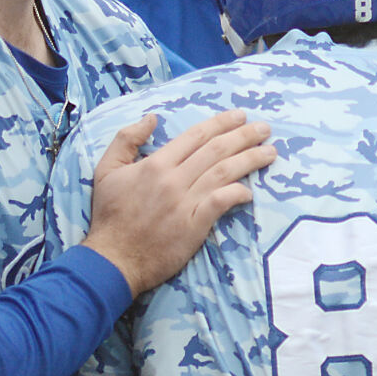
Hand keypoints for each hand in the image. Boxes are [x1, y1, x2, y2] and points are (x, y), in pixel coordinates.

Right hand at [81, 110, 274, 294]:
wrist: (113, 259)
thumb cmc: (110, 216)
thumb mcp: (106, 170)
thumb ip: (126, 139)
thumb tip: (151, 118)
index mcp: (156, 164)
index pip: (195, 135)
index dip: (221, 123)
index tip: (240, 116)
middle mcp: (173, 179)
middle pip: (216, 150)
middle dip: (244, 136)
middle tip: (265, 128)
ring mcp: (185, 202)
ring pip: (224, 173)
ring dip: (250, 159)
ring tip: (270, 152)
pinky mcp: (193, 226)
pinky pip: (221, 203)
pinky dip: (238, 193)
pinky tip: (250, 190)